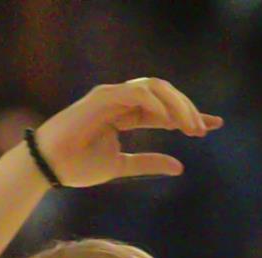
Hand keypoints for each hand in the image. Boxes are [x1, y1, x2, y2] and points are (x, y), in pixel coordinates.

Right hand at [30, 78, 221, 188]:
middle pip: (163, 94)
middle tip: (203, 129)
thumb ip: (148, 163)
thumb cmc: (77, 166)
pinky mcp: (102, 96)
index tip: (212, 126)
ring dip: (175, 104)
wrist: (48, 167)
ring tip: (190, 126)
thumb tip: (179, 166)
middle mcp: (121, 101)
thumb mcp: (121, 166)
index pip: (163, 109)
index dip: (188, 115)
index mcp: (125, 114)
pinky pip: (136, 92)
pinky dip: (155, 103)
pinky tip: (169, 120)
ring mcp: (111, 95)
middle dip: (186, 108)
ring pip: (154, 87)